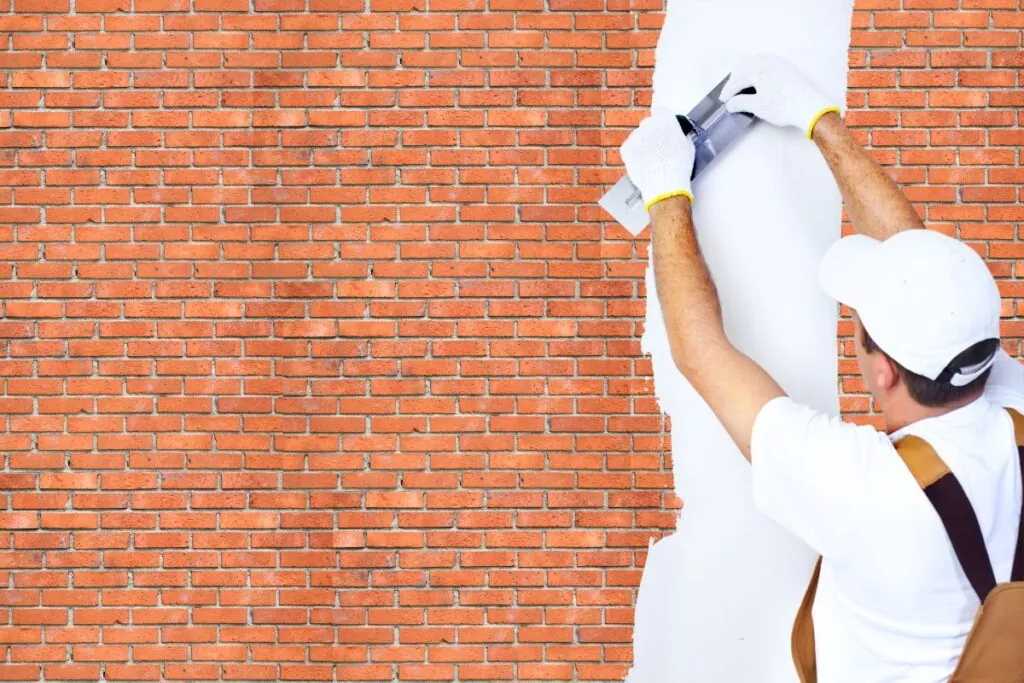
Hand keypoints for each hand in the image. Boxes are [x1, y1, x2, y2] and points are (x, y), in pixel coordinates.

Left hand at [620, 106, 694, 211]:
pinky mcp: (626, 148)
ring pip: (638, 137)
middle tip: (657, 147)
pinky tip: (642, 163)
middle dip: (651, 133)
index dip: (662, 120)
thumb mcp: (687, 146)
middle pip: (648, 124)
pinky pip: (630, 147)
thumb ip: (679, 135)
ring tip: (650, 160)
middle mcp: (649, 124)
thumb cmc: (679, 166)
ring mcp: (636, 136)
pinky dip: (634, 154)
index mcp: (666, 120)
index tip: (663, 128)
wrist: (665, 183)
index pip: (660, 112)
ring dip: (642, 144)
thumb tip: (677, 135)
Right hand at [722, 55, 839, 138]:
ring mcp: (779, 63)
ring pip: (756, 63)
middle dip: (735, 79)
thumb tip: (730, 104)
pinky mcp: (787, 68)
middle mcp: (768, 61)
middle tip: (730, 93)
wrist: (809, 107)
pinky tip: (757, 82)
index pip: (738, 79)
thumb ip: (740, 103)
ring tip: (741, 87)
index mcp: (758, 68)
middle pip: (745, 66)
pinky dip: (757, 72)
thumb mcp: (757, 106)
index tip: (723, 101)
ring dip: (746, 73)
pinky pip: (766, 65)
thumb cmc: (783, 106)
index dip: (728, 91)